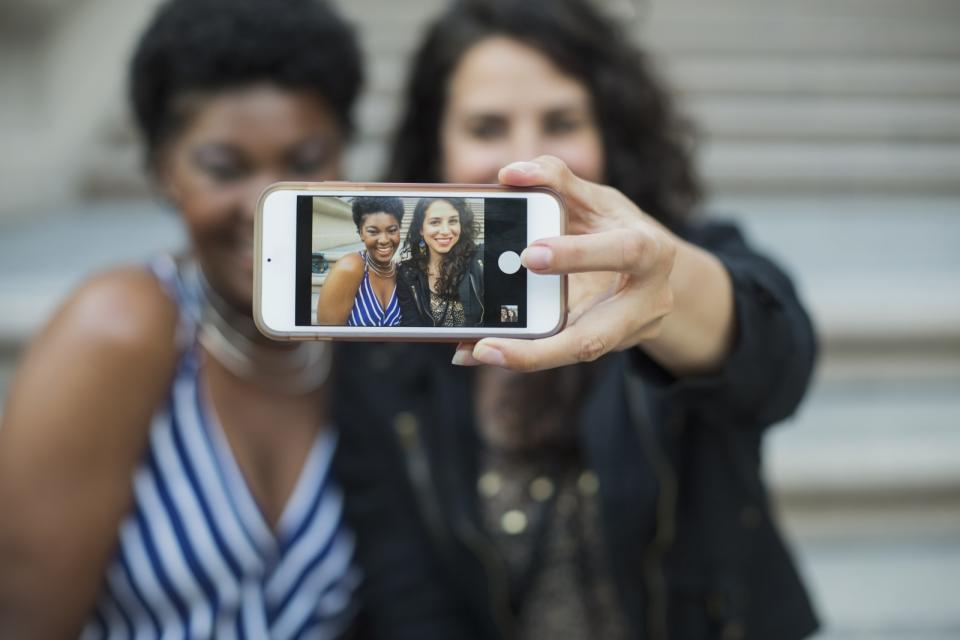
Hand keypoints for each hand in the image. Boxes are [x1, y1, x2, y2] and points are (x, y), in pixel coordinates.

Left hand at [453, 156, 676, 371]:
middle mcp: (646, 303)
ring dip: (521, 358)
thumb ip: (554, 178)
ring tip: (472, 352)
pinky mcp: (602, 349)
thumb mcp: (594, 197)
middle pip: (595, 337)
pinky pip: (557, 353)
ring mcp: (626, 334)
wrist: (649, 269)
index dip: (578, 255)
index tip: (529, 255)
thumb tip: (509, 174)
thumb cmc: (614, 226)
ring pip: (572, 355)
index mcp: (651, 252)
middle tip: (486, 346)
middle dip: (541, 349)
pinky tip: (472, 350)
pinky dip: (516, 354)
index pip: (624, 252)